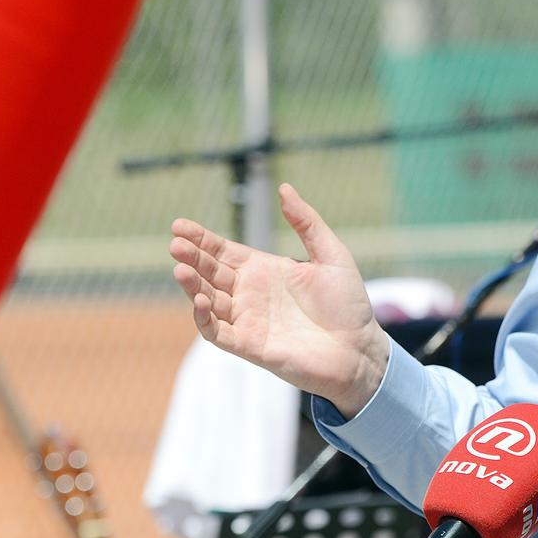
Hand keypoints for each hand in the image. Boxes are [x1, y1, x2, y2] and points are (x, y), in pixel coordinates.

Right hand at [169, 183, 389, 416]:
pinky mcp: (250, 346)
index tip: (179, 225)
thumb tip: (284, 188)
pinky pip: (218, 332)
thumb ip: (307, 223)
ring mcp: (248, 320)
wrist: (361, 349)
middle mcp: (250, 294)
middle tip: (176, 244)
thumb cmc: (348, 304)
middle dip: (191, 258)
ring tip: (181, 269)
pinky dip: (205, 319)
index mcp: (264, 270)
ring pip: (208, 301)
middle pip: (210, 272)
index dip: (201, 239)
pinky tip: (201, 301)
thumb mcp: (331, 255)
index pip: (222, 251)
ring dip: (192, 286)